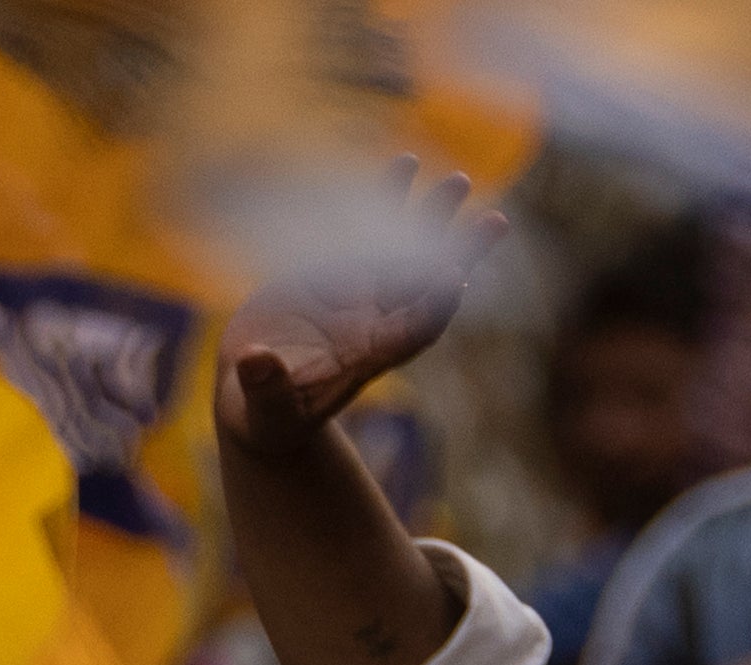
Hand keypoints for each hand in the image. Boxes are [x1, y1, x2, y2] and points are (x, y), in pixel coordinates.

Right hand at [211, 162, 493, 461]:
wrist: (259, 396)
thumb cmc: (269, 415)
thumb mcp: (267, 410)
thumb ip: (267, 387)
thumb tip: (255, 362)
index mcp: (367, 358)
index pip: (413, 331)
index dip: (434, 306)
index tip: (453, 277)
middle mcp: (376, 322)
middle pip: (427, 285)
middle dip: (460, 254)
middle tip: (495, 222)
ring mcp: (360, 295)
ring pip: (405, 251)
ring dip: (432, 218)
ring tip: (459, 180)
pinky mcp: (336, 272)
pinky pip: (367, 231)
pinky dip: (386, 200)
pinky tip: (405, 163)